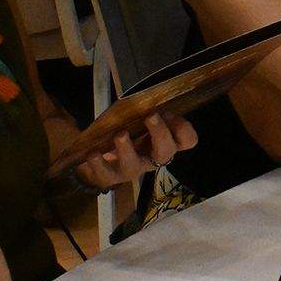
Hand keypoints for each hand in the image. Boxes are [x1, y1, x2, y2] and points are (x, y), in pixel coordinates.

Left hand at [73, 113, 197, 190]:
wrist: (100, 156)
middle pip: (166, 152)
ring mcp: (131, 169)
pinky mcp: (110, 178)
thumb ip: (149, 113)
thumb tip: (150, 103)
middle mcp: (152, 159)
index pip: (187, 140)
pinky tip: (93, 152)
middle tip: (151, 116)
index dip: (183, 128)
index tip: (167, 113)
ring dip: (127, 149)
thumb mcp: (141, 120)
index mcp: (165, 143)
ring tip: (119, 135)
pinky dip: (98, 162)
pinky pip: (104, 173)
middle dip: (160, 133)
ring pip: (133, 164)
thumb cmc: (127, 133)